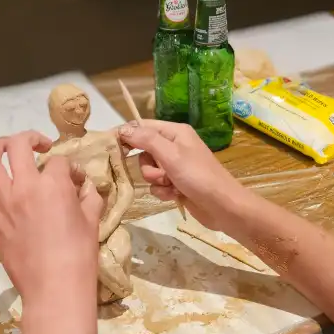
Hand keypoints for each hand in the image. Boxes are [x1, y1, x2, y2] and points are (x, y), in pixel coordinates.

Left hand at [0, 131, 101, 306]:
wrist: (56, 288)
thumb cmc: (80, 256)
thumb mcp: (93, 221)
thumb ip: (90, 198)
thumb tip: (86, 187)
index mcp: (54, 185)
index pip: (60, 162)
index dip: (70, 167)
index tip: (76, 180)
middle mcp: (25, 188)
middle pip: (19, 147)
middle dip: (31, 139)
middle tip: (41, 146)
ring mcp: (5, 205)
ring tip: (5, 147)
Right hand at [119, 120, 240, 230]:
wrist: (222, 207)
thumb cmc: (199, 176)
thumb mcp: (171, 154)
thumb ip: (146, 140)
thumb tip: (123, 128)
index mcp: (175, 132)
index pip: (143, 126)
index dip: (127, 135)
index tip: (110, 145)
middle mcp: (175, 146)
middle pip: (144, 152)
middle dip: (148, 166)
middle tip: (161, 172)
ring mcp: (176, 167)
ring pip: (149, 171)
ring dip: (156, 181)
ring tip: (172, 185)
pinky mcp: (177, 184)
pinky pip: (157, 185)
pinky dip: (163, 191)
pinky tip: (175, 195)